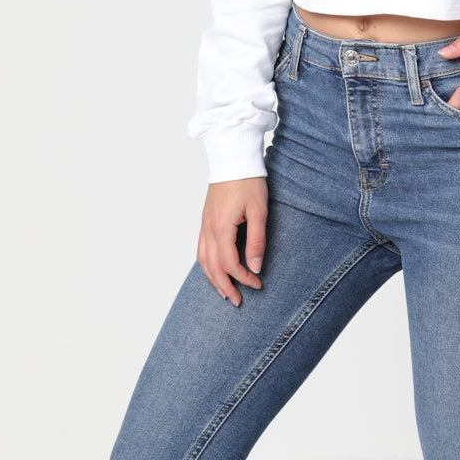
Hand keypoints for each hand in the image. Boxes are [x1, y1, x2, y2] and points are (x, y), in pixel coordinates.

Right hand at [197, 177, 268, 305]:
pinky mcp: (205, 219)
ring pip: (202, 260)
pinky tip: (214, 269)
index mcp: (221, 227)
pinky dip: (206, 264)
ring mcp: (204, 224)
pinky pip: (200, 248)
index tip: (257, 284)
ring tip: (224, 291)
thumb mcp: (259, 211)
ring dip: (212, 278)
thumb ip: (257, 241)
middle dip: (225, 286)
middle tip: (237, 301)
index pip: (229, 263)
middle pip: (212, 267)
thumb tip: (255, 267)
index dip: (243, 278)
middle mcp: (208, 228)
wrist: (232, 157)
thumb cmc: (248, 181)